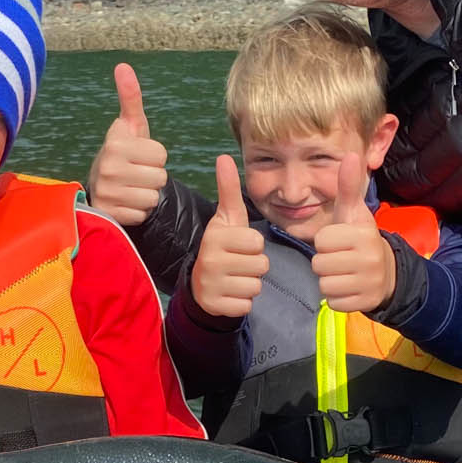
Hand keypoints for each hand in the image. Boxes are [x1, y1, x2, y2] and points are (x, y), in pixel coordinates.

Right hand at [86, 63, 168, 225]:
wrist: (99, 187)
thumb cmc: (123, 153)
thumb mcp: (130, 126)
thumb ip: (131, 98)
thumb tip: (123, 65)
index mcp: (115, 141)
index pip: (161, 153)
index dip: (154, 155)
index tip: (138, 155)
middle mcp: (108, 165)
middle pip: (160, 177)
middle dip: (152, 176)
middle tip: (135, 174)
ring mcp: (107, 191)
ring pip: (153, 197)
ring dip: (147, 195)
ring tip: (131, 188)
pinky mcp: (110, 213)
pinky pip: (142, 214)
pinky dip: (138, 211)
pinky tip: (125, 202)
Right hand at [189, 155, 268, 317]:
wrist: (200, 283)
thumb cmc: (222, 246)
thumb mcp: (226, 218)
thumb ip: (228, 189)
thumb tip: (224, 156)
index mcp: (216, 237)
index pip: (257, 242)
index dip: (254, 245)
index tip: (240, 246)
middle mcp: (211, 261)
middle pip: (261, 265)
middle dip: (254, 265)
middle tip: (238, 263)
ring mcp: (212, 285)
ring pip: (256, 286)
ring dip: (250, 283)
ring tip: (235, 277)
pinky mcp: (216, 306)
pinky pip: (247, 305)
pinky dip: (242, 300)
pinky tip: (230, 293)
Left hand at [312, 154, 395, 312]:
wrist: (387, 273)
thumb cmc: (360, 239)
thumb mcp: (354, 213)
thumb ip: (347, 186)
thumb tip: (349, 154)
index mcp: (363, 235)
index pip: (321, 240)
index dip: (326, 242)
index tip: (340, 241)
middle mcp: (368, 259)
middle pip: (319, 264)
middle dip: (325, 262)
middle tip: (341, 259)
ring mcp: (367, 283)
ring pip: (324, 284)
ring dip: (329, 280)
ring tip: (344, 273)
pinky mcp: (363, 303)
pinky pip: (333, 302)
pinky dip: (337, 297)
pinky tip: (349, 288)